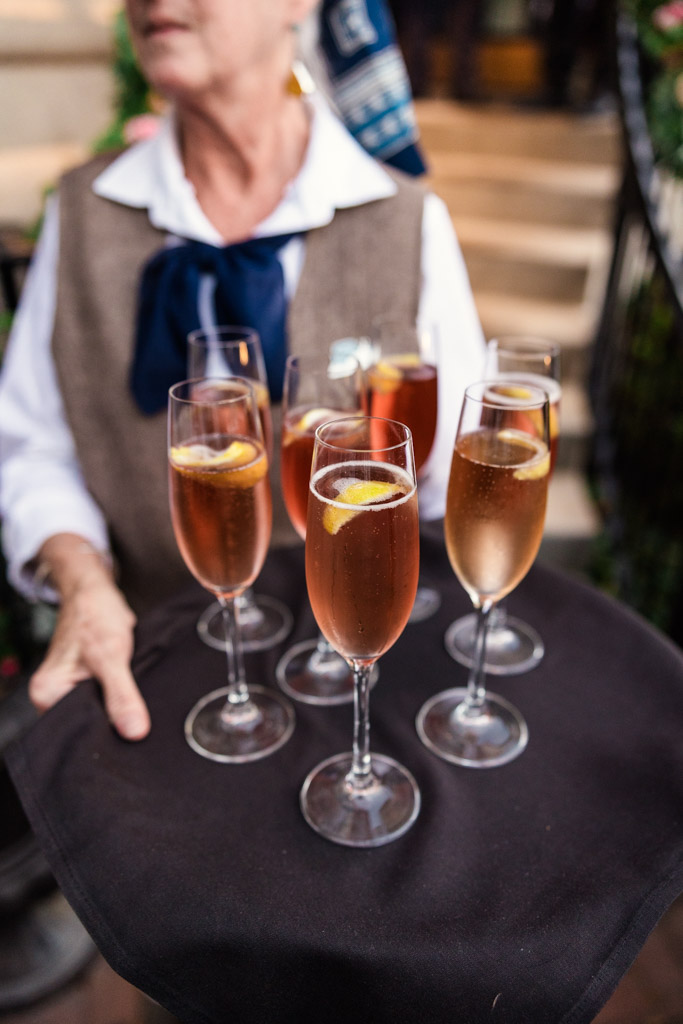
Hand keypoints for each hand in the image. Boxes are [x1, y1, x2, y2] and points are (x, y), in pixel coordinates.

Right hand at [28, 535, 149, 739]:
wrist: (95, 591)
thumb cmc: (95, 615)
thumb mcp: (112, 656)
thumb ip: (122, 695)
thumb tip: (133, 732)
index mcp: (47, 694)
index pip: (76, 731)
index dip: (105, 734)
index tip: (130, 732)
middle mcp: (52, 696)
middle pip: (88, 725)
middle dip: (112, 723)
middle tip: (137, 715)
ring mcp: (68, 691)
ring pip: (100, 713)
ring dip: (118, 708)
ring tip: (134, 699)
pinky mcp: (85, 685)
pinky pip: (105, 701)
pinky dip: (119, 697)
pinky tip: (131, 694)